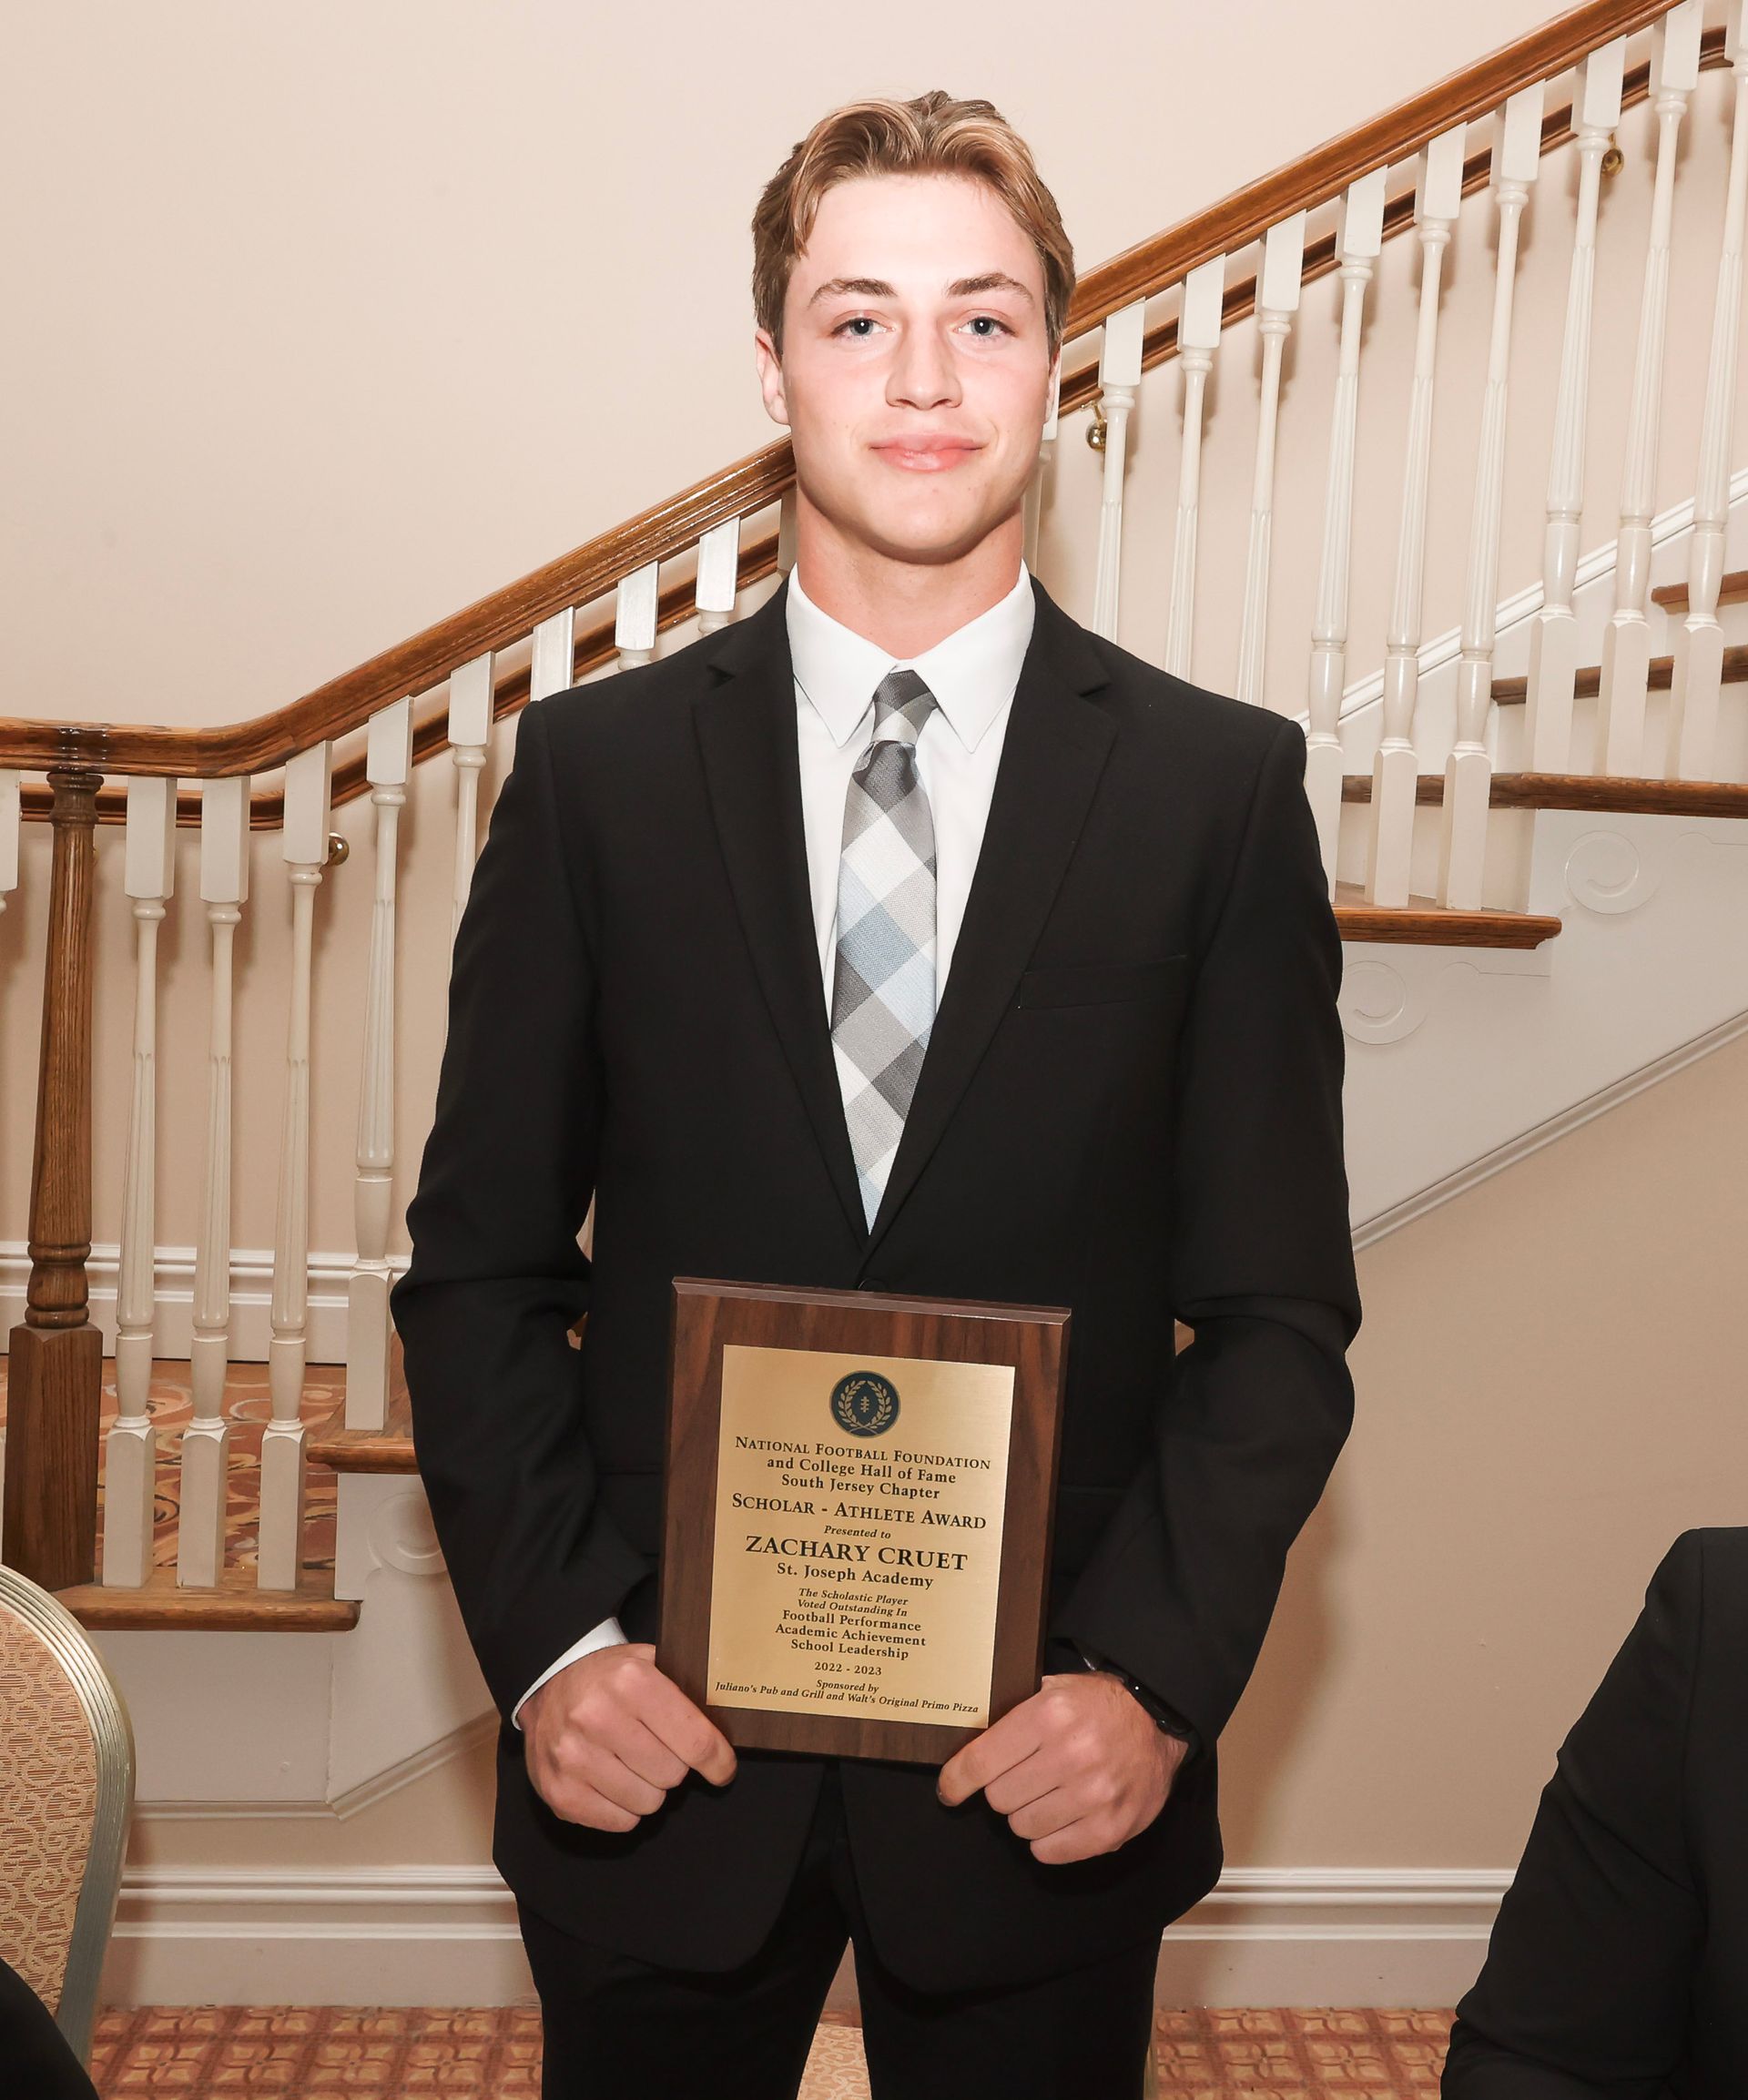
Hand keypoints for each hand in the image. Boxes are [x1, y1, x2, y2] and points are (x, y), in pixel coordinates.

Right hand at [520, 1641, 735, 1830]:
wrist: (548, 1683)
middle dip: (674, 1766)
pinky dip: (624, 1807)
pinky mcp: (560, 1791)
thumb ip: (686, 1690)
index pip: (696, 1740)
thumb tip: (728, 1728)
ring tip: (633, 1763)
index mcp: (630, 1681)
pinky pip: (619, 1822)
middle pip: (673, 1775)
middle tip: (659, 1750)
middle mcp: (598, 1717)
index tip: (723, 1768)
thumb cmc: (608, 1677)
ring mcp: (574, 1757)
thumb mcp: (648, 1662)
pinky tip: (613, 1780)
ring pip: (648, 1803)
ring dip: (649, 1788)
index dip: (718, 1760)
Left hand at [936, 1671, 1187, 1863]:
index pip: (982, 1761)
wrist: (1157, 1719)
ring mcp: (1093, 1795)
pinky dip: (1047, 1840)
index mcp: (1049, 1715)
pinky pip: (1051, 1852)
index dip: (957, 1780)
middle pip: (999, 1798)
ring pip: (1022, 1827)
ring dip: (1026, 1815)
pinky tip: (1059, 1819)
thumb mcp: (1054, 1689)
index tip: (949, 1790)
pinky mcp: (1110, 1829)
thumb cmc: (1097, 1704)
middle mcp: (1070, 1755)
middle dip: (1003, 1790)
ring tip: (1045, 1796)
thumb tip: (967, 1743)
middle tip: (1021, 1778)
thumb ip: (1014, 1713)